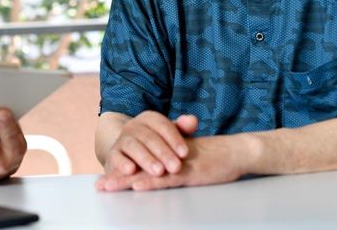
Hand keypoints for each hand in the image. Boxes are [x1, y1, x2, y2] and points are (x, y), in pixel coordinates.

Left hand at [96, 134, 248, 190]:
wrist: (236, 151)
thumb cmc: (214, 156)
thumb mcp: (188, 158)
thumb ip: (172, 163)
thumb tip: (159, 174)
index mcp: (165, 153)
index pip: (139, 162)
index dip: (121, 170)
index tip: (104, 180)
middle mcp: (167, 157)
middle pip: (138, 167)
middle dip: (117, 176)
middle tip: (99, 185)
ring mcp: (177, 164)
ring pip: (147, 172)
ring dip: (126, 180)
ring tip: (108, 186)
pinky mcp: (189, 173)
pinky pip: (167, 178)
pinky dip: (152, 181)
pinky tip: (138, 184)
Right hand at [99, 111, 197, 181]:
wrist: (128, 150)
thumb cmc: (157, 144)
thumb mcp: (170, 135)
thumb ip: (182, 128)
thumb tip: (193, 120)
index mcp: (149, 119)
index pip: (162, 125)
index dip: (174, 139)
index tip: (185, 153)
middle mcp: (134, 126)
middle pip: (148, 137)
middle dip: (163, 153)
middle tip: (175, 167)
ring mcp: (122, 140)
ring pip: (133, 146)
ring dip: (146, 159)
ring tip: (159, 171)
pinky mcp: (113, 154)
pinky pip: (116, 156)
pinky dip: (122, 163)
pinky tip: (131, 170)